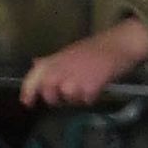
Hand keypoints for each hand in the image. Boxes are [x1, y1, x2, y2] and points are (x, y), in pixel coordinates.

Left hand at [19, 17, 147, 107]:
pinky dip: (91, 97)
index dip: (28, 93)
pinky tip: (97, 86)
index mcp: (53, 61)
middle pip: (49, 96)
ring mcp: (73, 80)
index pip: (32, 80)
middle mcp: (59, 71)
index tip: (28, 103)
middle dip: (58, 98)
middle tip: (70, 92)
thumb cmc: (94, 48)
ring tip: (86, 86)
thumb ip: (51, 62)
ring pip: (68, 100)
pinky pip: (85, 101)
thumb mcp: (67, 52)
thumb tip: (35, 65)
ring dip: (77, 98)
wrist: (118, 44)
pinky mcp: (88, 87)